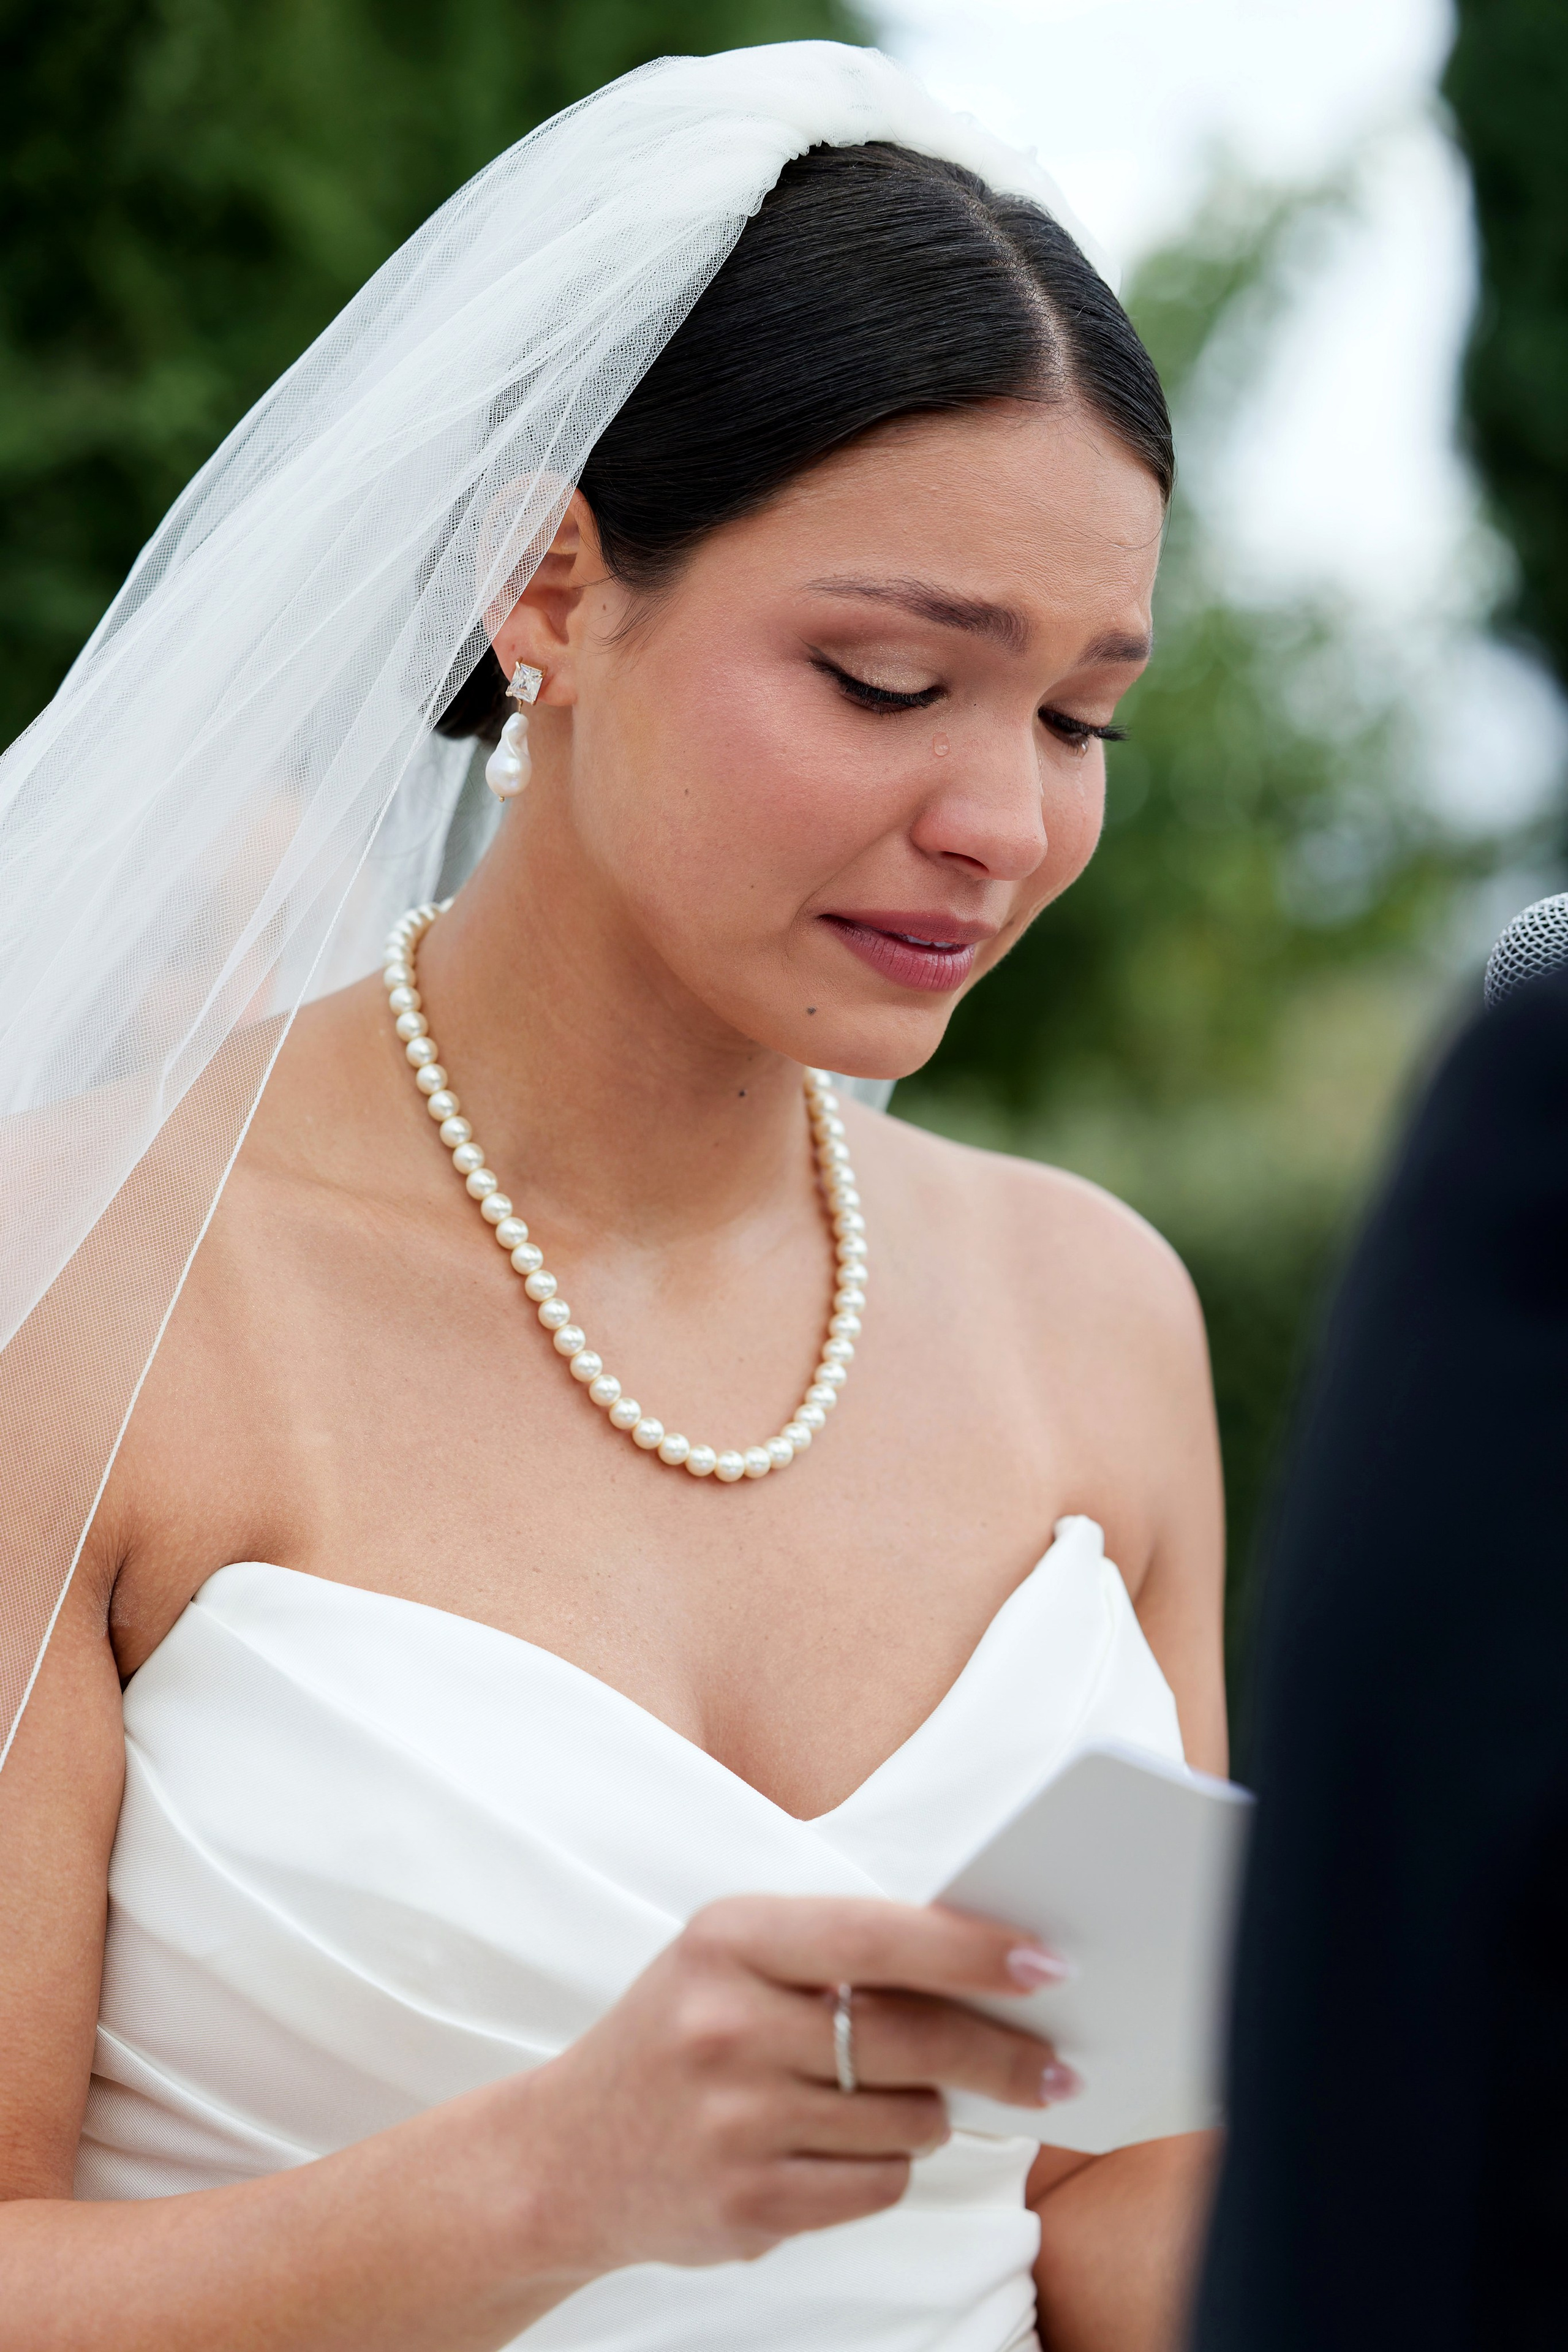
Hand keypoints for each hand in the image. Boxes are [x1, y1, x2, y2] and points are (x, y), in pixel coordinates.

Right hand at [511, 1894, 1072, 2276]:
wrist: (562, 2157)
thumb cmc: (675, 2037)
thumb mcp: (729, 1959)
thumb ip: (834, 1952)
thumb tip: (978, 1970)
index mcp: (728, 1938)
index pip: (877, 1935)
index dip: (971, 1949)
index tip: (1045, 1963)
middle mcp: (727, 2023)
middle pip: (912, 2037)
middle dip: (1002, 2054)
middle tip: (1055, 2068)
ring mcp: (733, 2120)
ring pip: (905, 2120)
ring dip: (928, 2115)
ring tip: (893, 2103)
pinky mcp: (745, 2204)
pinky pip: (876, 2187)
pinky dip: (886, 2170)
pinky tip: (847, 2150)